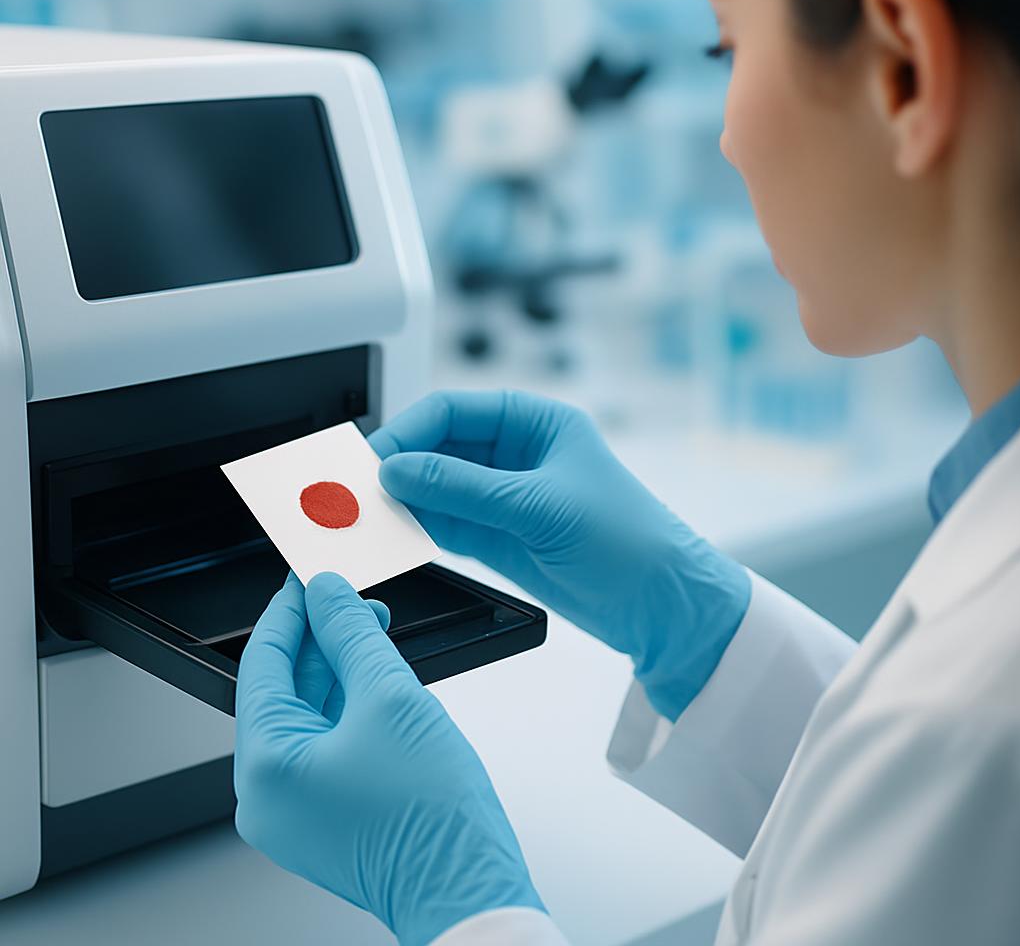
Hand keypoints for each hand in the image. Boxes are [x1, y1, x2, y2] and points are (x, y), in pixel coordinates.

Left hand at [234, 571, 544, 945]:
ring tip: (372, 630)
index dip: (290, 612)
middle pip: (286, 689)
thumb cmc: (432, 821)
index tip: (308, 579)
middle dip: (321, 638)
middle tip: (350, 598)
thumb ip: (352, 635)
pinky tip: (375, 675)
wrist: (469, 892)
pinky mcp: (327, 815)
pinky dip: (349, 705)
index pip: (264, 665)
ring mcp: (297, 810)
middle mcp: (268, 795)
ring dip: (340, 668)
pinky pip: (326, 743)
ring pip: (309, 715)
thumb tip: (328, 594)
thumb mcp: (390, 699)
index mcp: (265, 768)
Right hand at [370, 390, 750, 719]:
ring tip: (365, 514)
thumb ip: (464, 488)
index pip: (454, 411)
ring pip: (438, 488)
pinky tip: (394, 534)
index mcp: (538, 423)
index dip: (410, 432)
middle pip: (439, 448)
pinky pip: (447, 524)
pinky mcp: (501, 539)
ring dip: (403, 500)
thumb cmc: (632, 540)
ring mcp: (507, 498)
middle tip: (356, 489)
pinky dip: (418, 528)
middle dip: (399, 466)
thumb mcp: (541, 506)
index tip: (377, 461)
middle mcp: (519, 455)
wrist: (663, 607)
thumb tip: (399, 469)